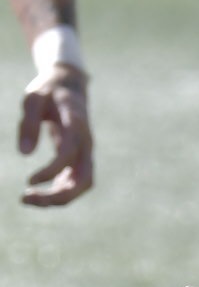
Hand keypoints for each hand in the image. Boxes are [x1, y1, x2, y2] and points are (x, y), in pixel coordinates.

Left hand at [19, 63, 87, 204]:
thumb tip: (24, 154)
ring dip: (58, 197)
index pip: (69, 155)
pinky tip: (36, 191)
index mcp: (77, 126)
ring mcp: (86, 153)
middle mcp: (86, 144)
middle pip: (83, 180)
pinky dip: (58, 191)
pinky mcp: (80, 158)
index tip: (29, 181)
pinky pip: (75, 182)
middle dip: (59, 196)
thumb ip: (28, 123)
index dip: (51, 171)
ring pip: (81, 185)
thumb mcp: (33, 100)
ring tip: (27, 199)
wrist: (70, 87)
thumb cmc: (48, 92)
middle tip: (26, 199)